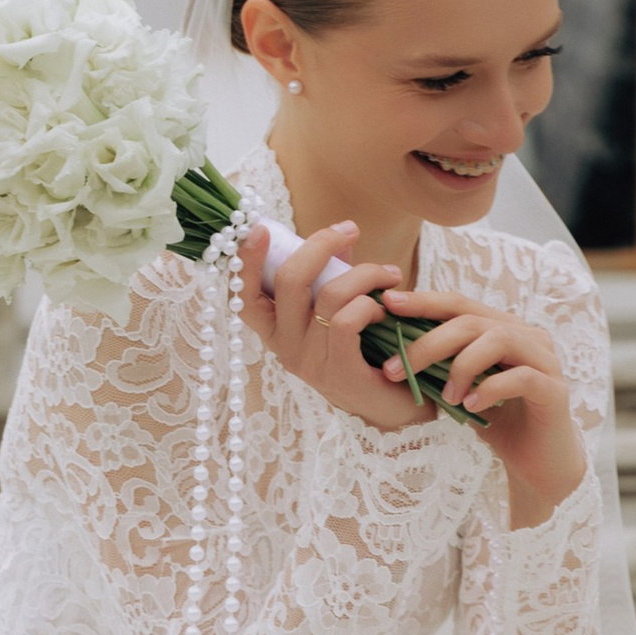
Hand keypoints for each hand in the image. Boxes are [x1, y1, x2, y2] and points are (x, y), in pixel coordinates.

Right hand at [234, 222, 428, 433]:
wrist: (392, 406)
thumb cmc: (364, 351)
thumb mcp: (339, 310)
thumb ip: (334, 275)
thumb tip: (344, 232)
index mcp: (275, 330)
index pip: (243, 295)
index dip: (246, 260)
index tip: (260, 229)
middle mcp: (283, 347)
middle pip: (289, 280)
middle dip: (320, 245)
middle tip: (349, 230)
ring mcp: (308, 362)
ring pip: (328, 296)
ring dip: (364, 274)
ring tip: (389, 273)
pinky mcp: (337, 372)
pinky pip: (346, 321)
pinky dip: (369, 304)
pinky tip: (384, 308)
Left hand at [375, 286, 586, 522]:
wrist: (536, 463)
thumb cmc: (494, 419)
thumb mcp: (458, 386)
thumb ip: (437, 364)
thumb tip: (391, 351)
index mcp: (500, 327)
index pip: (458, 304)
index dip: (423, 301)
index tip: (388, 303)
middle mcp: (526, 335)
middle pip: (471, 321)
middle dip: (427, 343)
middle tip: (395, 370)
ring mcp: (545, 360)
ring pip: (498, 339)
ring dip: (461, 366)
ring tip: (445, 397)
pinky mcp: (555, 389)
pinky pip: (522, 377)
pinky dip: (490, 388)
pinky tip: (471, 405)